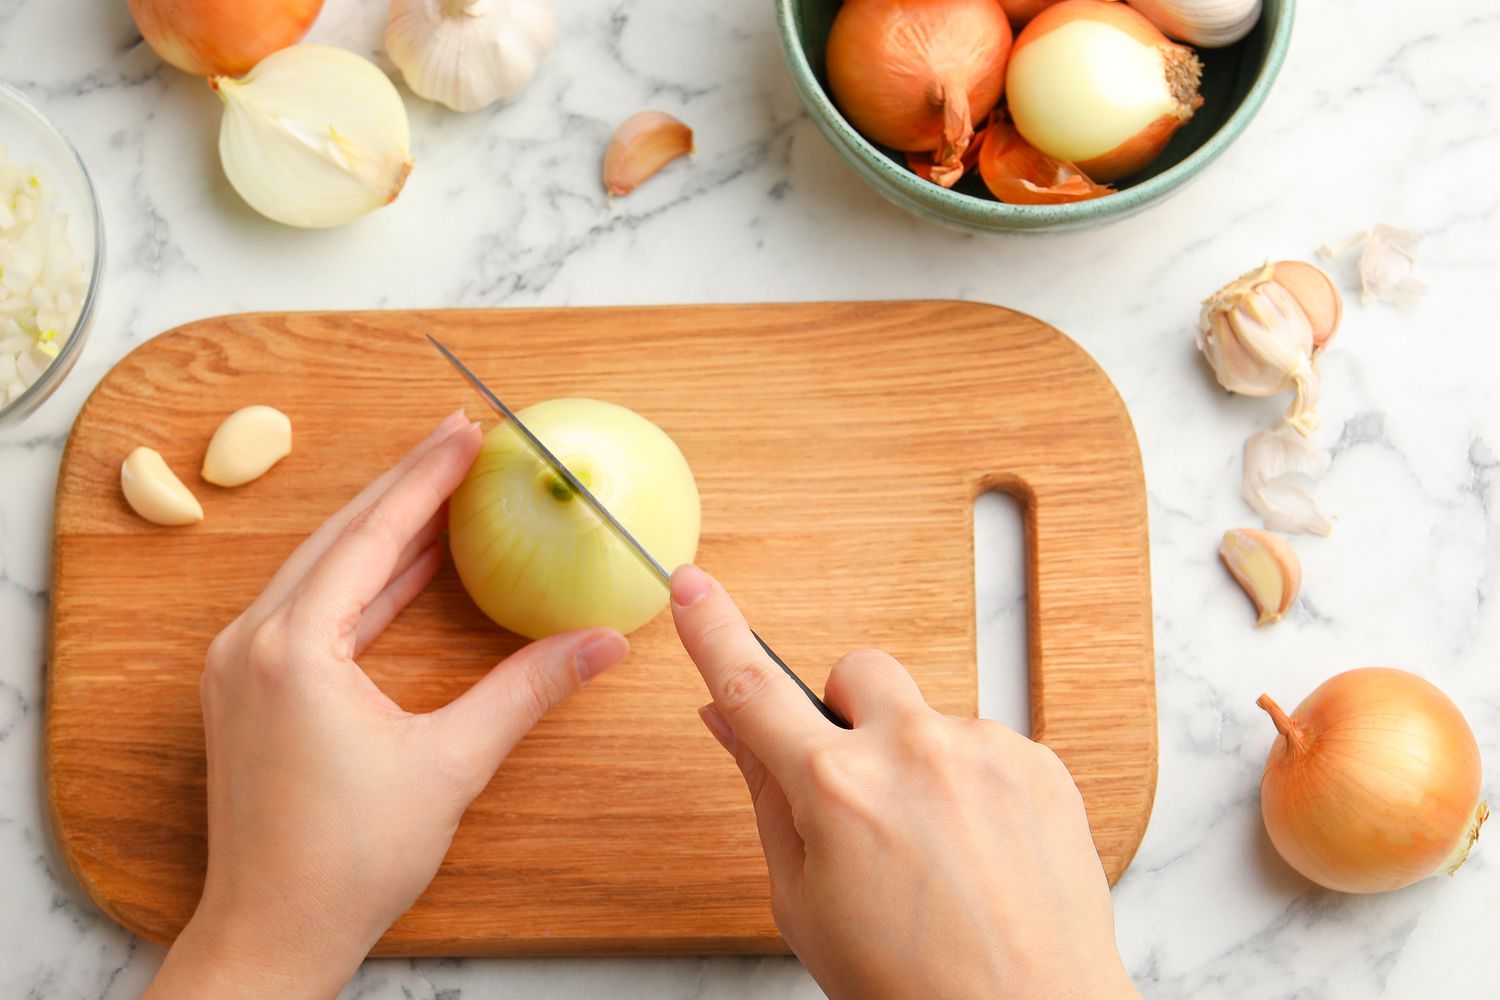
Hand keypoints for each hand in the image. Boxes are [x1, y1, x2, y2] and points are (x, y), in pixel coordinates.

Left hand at [145, 411, 629, 999]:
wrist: (273, 932)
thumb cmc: (347, 861)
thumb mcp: (451, 765)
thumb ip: (527, 691)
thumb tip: (601, 642)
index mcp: (293, 649)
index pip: (371, 537)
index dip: (426, 480)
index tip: (468, 433)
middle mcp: (253, 642)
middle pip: (339, 536)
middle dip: (404, 487)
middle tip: (458, 440)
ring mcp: (242, 665)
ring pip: (320, 568)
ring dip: (383, 529)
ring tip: (441, 491)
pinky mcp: (249, 689)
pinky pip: (310, 607)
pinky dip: (362, 579)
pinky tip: (405, 566)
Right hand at [670, 565, 1137, 999]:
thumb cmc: (910, 983)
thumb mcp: (803, 903)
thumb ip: (767, 795)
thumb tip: (730, 722)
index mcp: (836, 790)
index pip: (752, 690)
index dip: (712, 631)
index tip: (692, 585)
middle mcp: (911, 751)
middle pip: (856, 672)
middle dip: (848, 714)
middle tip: (860, 787)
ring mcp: (984, 749)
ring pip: (927, 717)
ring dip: (919, 761)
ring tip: (939, 851)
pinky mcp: (1039, 761)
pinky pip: (984, 744)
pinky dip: (973, 785)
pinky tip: (981, 851)